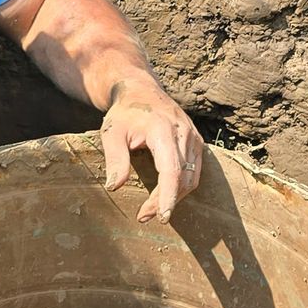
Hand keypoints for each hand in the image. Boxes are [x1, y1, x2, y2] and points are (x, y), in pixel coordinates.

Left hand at [101, 85, 203, 223]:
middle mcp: (184, 133)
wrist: (141, 91)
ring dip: (174, 197)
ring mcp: (193, 138)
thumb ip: (115, 159)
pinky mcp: (196, 142)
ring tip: (150, 210)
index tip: (162, 216)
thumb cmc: (124, 113)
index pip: (172, 170)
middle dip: (165, 201)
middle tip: (143, 216)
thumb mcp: (111, 133)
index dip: (168, 196)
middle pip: (182, 178)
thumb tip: (115, 186)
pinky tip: (164, 195)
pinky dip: (181, 187)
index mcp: (163, 130)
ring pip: (191, 178)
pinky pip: (194, 172)